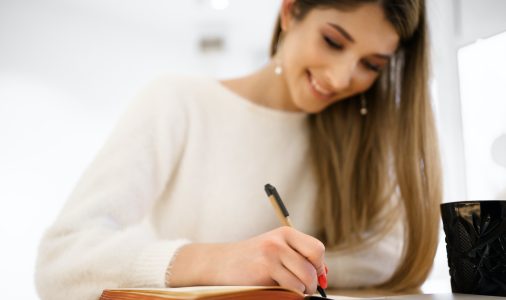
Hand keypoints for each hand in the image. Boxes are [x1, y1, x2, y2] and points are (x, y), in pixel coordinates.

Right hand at [167, 226, 326, 294]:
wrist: (219, 263)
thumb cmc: (250, 261)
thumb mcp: (275, 251)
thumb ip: (298, 258)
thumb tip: (324, 275)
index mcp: (286, 232)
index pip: (317, 249)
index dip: (319, 266)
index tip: (315, 276)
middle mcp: (280, 240)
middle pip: (313, 266)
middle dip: (312, 282)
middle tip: (303, 288)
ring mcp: (272, 253)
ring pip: (304, 280)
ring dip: (301, 291)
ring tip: (288, 289)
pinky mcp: (265, 268)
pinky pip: (291, 288)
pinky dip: (289, 293)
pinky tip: (276, 289)